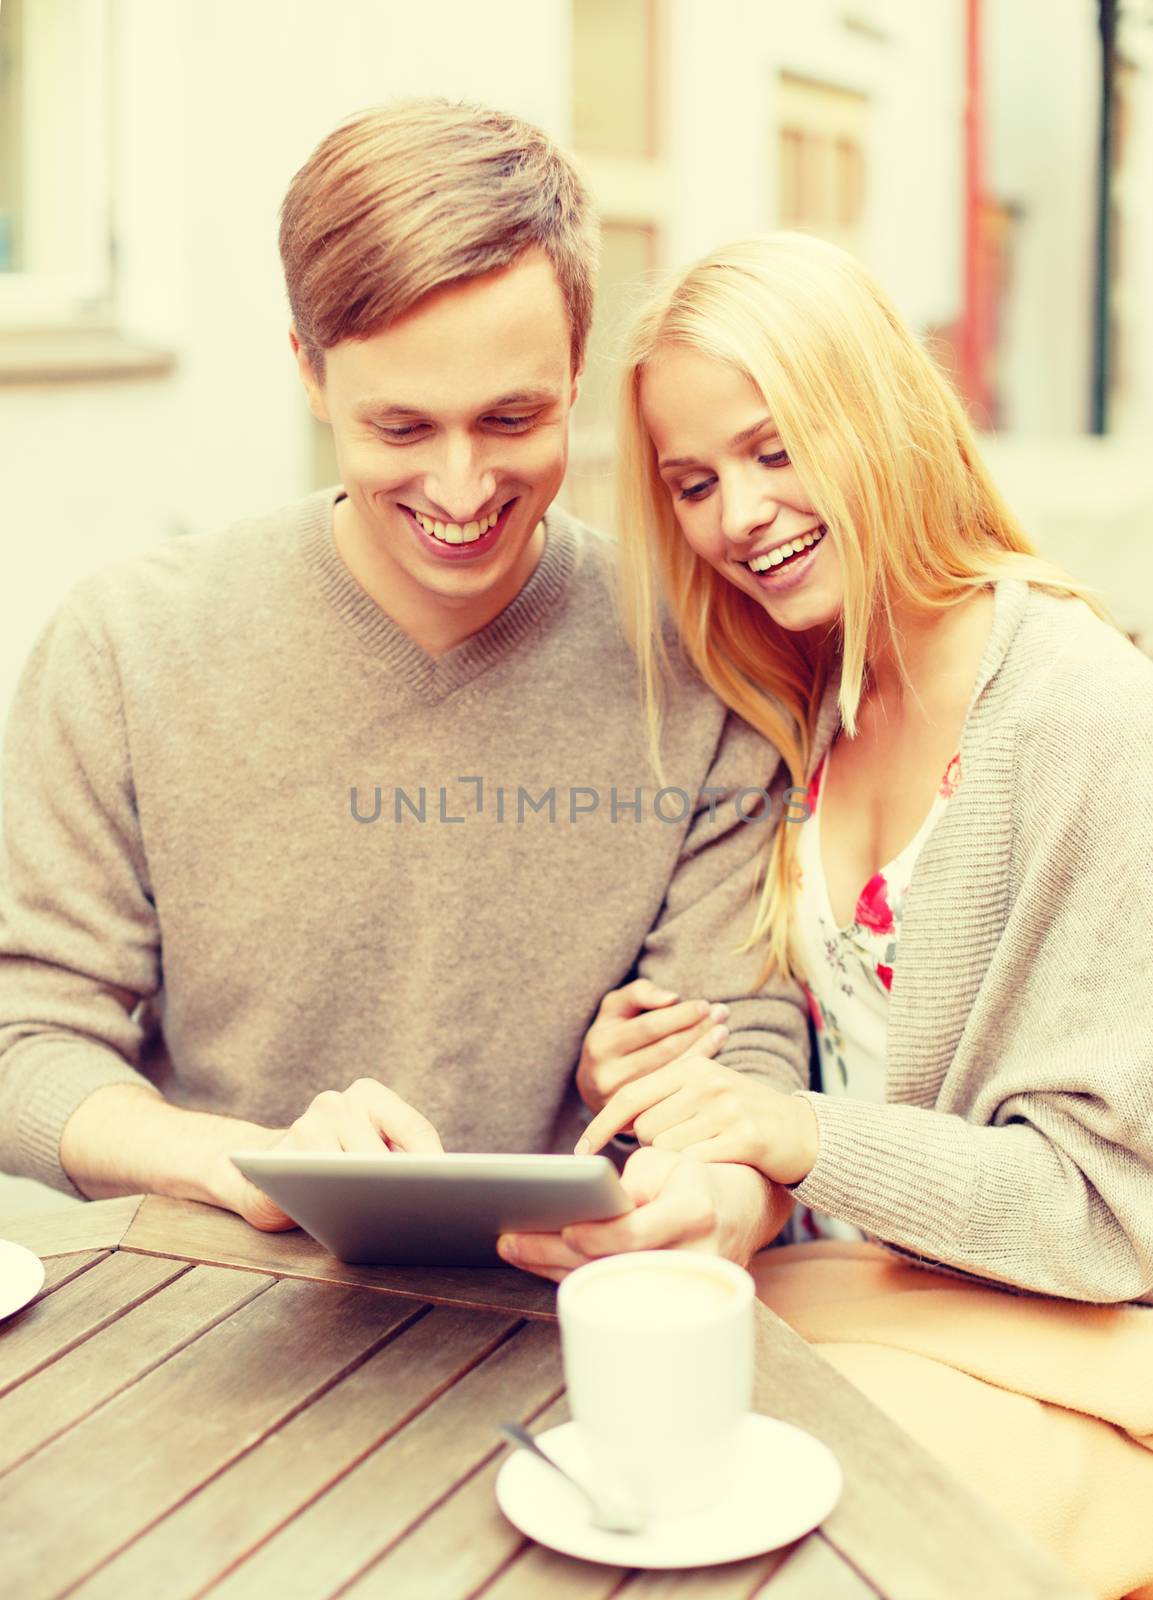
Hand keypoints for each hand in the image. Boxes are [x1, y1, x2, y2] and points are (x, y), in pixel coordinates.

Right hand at [212, 1078, 443, 1231]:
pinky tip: (352, 1220)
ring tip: (395, 1224)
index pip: (416, 1131)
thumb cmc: (334, 1165)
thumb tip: (442, 1184)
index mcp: (369, 1094)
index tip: (456, 1198)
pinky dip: (339, 1204)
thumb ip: (399, 1159)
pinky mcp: (284, 1155)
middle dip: (405, 1189)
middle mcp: (338, 1102)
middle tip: (426, 1218)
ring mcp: (309, 1125)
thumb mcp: (370, 1152)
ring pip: (355, 1171)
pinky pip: (322, 1184)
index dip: (436, 1169)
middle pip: (386, 1155)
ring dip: (373, 1200)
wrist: (264, 1173)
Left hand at [496, 1146, 782, 1282]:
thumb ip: (624, 1187)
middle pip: (612, 1266)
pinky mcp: (673, 1302)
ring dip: (556, 1269)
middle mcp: (694, 1256)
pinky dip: (578, 1278)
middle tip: (509, 1241)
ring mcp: (685, 1287)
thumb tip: (577, 1211)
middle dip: (554, 1255)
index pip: (635, 1233)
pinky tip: (543, 1264)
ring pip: (609, 1285)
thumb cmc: (696, 1175)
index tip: (560, 1228)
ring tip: (515, 1249)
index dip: (594, 1235)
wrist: (744, 1207)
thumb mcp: (666, 1162)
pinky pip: (617, 1293)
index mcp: (693, 1213)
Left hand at [575, 1058, 819, 1187]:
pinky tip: (719, 1163)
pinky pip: (694, 1163)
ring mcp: (726, 1107)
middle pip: (644, 1128)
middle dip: (654, 1147)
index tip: (580, 1153)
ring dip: (677, 1161)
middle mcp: (706, 1081)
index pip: (630, 1095)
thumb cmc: (745, 1119)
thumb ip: (667, 1099)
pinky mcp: (745, 1135)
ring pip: (665, 1149)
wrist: (807, 1133)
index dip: (601, 1126)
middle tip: (688, 1146)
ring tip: (708, 1151)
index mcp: (691, 1067)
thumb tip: (617, 1125)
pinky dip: (697, 1171)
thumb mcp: (707, 1094)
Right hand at [576, 978, 729, 1112]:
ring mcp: (624, 1101)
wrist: (594, 1084)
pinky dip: (697, 1070)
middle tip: (722, 1012)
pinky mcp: (639, 1118)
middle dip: (697, 1028)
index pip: (648, 1027)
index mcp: (601, 1044)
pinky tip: (712, 1053)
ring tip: (722, 1029)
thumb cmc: (613, 1035)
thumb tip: (671, 998)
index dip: (680, 1015)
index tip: (705, 1004)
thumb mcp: (615, 1008)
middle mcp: (608, 1074)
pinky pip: (676, 1091)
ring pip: (674, 1071)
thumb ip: (639, 993)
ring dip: (704, 1047)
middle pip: (665, 1049)